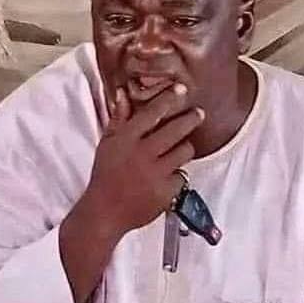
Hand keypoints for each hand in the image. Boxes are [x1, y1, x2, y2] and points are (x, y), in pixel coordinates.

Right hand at [83, 83, 204, 238]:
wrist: (104, 212)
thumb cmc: (105, 175)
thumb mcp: (108, 144)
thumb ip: (119, 119)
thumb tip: (124, 94)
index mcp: (126, 140)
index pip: (152, 113)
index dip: (169, 99)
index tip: (181, 89)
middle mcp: (142, 154)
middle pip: (176, 130)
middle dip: (191, 119)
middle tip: (199, 113)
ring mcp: (155, 173)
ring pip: (184, 151)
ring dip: (185, 148)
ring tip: (181, 148)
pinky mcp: (165, 191)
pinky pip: (182, 175)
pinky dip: (177, 175)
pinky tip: (167, 177)